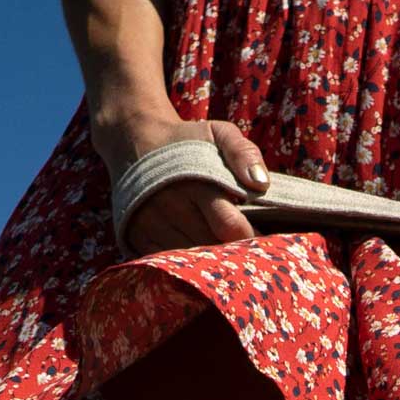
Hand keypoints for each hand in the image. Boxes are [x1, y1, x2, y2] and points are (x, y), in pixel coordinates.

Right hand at [93, 109, 270, 252]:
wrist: (134, 141)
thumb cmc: (187, 142)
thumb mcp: (218, 134)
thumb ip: (243, 153)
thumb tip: (262, 184)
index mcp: (197, 183)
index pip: (230, 226)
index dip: (252, 239)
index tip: (265, 243)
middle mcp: (172, 206)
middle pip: (212, 248)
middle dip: (234, 253)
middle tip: (249, 255)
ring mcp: (151, 223)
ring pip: (190, 260)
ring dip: (210, 263)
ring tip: (225, 257)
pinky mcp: (136, 236)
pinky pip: (165, 264)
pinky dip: (184, 266)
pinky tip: (197, 259)